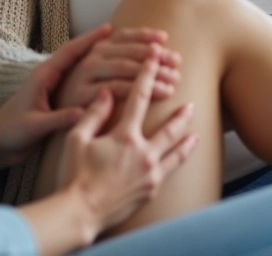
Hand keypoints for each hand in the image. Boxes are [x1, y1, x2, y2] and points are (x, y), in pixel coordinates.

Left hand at [0, 24, 125, 167]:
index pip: (70, 52)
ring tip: (128, 49)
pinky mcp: (61, 96)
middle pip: (83, 54)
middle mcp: (52, 75)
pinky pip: (86, 78)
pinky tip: (119, 72)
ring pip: (87, 64)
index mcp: (44, 76)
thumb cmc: (11, 133)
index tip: (110, 27)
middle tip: (125, 38)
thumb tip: (83, 113)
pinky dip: (103, 72)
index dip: (90, 39)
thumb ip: (57, 118)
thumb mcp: (34, 126)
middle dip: (107, 45)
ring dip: (107, 56)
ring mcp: (57, 84)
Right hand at [54, 26, 181, 109]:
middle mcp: (90, 58)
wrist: (46, 115)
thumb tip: (156, 44)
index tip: (165, 38)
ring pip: (125, 70)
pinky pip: (116, 90)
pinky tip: (158, 95)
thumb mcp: (98, 71)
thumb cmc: (83, 94)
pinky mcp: (82, 95)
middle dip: (155, 58)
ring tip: (173, 85)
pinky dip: (138, 91)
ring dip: (152, 76)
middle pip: (129, 53)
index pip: (123, 36)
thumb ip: (120, 57)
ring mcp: (85, 76)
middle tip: (176, 65)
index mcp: (96, 48)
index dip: (145, 35)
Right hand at [56, 49, 197, 234]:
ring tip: (196, 131)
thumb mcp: (77, 140)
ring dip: (187, 138)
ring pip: (177, 151)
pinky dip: (181, 159)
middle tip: (191, 101)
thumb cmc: (75, 176)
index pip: (139, 97)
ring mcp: (151, 173)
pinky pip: (172, 170)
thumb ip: (93, 114)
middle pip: (169, 127)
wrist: (81, 213)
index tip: (155, 58)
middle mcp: (143, 152)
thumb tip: (105, 92)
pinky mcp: (152, 189)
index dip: (148, 74)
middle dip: (180, 112)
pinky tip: (185, 156)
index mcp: (124, 136)